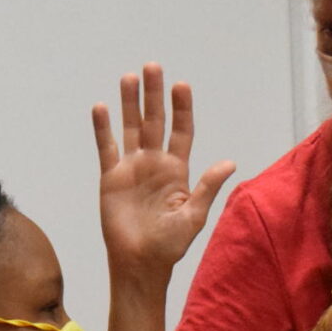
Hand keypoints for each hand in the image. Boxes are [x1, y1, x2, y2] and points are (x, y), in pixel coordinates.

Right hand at [92, 62, 235, 279]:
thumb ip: (207, 187)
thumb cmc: (169, 245)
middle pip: (155, 122)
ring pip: (131, 128)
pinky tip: (101, 108)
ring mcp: (132, 168)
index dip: (182, 108)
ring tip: (128, 78)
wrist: (139, 263)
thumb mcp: (193, 215)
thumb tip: (230, 162)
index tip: (181, 85)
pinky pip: (107, 148)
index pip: (181, 131)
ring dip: (129, 104)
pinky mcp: (111, 178)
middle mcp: (154, 164)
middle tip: (152, 67)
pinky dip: (103, 129)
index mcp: (177, 170)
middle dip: (154, 95)